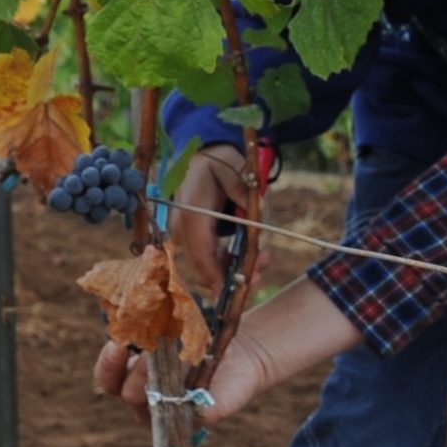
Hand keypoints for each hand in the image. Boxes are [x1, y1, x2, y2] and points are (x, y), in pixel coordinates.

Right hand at [93, 277, 360, 426]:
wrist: (242, 349)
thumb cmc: (200, 334)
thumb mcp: (171, 324)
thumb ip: (149, 320)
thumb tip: (134, 300)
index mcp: (135, 380)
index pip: (108, 381)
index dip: (107, 365)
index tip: (115, 343)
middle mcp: (149, 402)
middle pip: (126, 394)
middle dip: (134, 371)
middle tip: (148, 351)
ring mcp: (173, 414)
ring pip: (151, 407)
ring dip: (155, 381)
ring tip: (168, 359)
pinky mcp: (200, 418)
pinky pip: (185, 413)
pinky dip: (184, 395)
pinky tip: (190, 378)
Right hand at [173, 144, 254, 290]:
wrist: (201, 155)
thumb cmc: (218, 161)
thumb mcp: (233, 168)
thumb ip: (243, 190)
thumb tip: (256, 211)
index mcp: (192, 214)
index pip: (203, 254)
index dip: (218, 277)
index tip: (236, 291)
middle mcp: (183, 227)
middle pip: (204, 266)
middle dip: (232, 277)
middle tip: (260, 273)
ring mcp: (185, 233)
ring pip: (206, 266)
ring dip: (233, 270)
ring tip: (263, 259)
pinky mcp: (192, 236)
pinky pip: (208, 258)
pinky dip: (227, 263)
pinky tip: (251, 257)